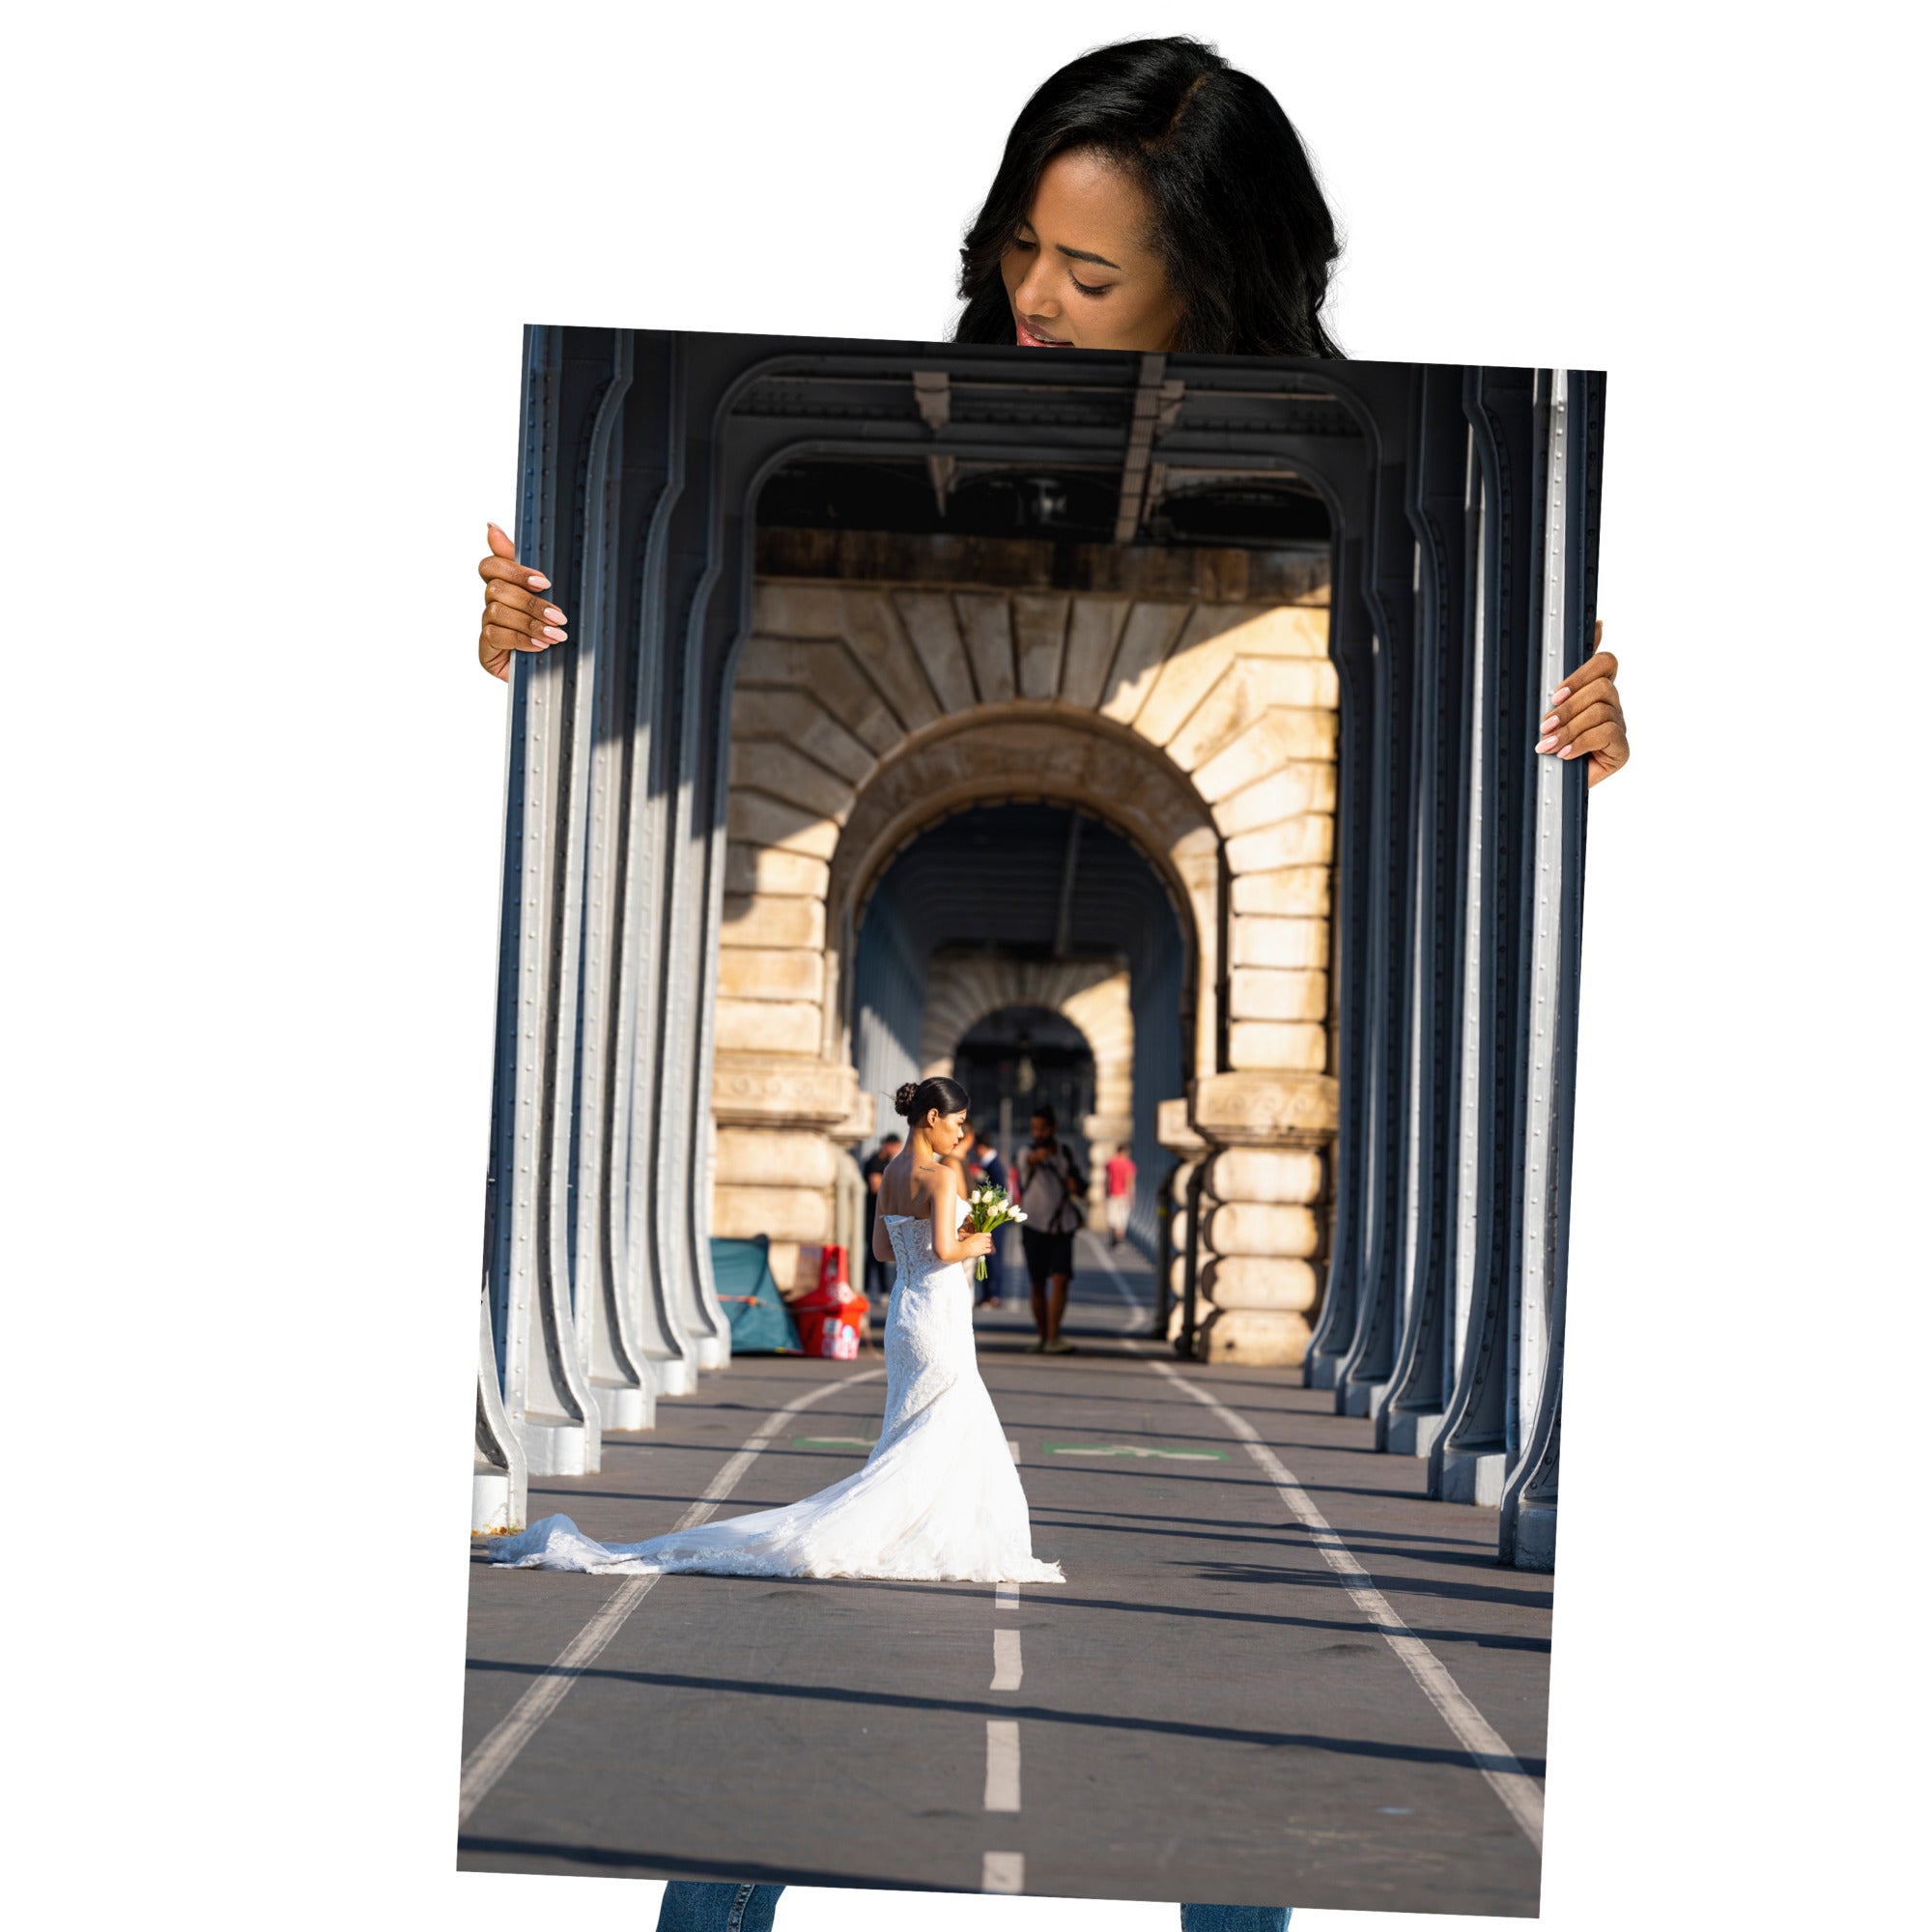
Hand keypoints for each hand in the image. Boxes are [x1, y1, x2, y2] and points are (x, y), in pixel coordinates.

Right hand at [478, 523, 569, 680]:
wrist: (553, 675)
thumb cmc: (549, 633)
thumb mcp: (547, 599)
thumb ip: (527, 568)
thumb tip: (491, 526)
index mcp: (505, 587)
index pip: (491, 566)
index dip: (513, 570)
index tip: (543, 582)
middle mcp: (492, 604)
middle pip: (497, 589)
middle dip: (531, 602)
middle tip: (559, 615)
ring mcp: (487, 627)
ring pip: (497, 612)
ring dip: (530, 622)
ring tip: (556, 635)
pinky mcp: (486, 650)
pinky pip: (496, 636)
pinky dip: (522, 639)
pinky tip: (540, 645)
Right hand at [963, 1230, 994, 1258]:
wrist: (965, 1248)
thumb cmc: (966, 1243)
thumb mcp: (971, 1237)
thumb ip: (976, 1237)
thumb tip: (977, 1238)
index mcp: (980, 1234)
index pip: (989, 1234)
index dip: (988, 1237)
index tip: (987, 1239)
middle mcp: (983, 1239)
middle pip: (990, 1240)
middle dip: (988, 1242)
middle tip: (985, 1244)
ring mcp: (983, 1245)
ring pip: (990, 1245)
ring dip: (988, 1246)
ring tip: (985, 1248)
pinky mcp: (983, 1250)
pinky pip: (989, 1250)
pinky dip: (988, 1250)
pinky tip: (985, 1251)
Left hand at [1535, 620, 1627, 787]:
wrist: (1548, 785)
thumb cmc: (1548, 742)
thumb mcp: (1549, 706)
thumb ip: (1565, 670)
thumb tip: (1598, 625)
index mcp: (1596, 689)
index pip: (1605, 662)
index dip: (1583, 672)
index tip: (1556, 692)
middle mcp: (1611, 705)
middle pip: (1602, 687)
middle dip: (1568, 706)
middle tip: (1545, 724)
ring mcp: (1619, 727)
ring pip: (1601, 710)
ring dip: (1570, 728)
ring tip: (1548, 744)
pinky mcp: (1621, 750)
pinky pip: (1607, 734)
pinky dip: (1581, 743)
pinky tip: (1565, 753)